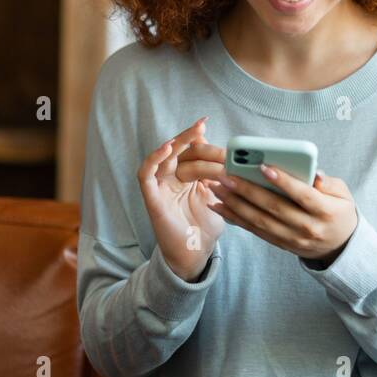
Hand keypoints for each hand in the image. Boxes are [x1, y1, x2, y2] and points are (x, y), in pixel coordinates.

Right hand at [136, 117, 225, 281]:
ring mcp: (160, 187)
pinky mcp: (152, 199)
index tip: (205, 123)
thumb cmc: (206, 226)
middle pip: (176, 151)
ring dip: (175, 144)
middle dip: (189, 138)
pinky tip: (166, 149)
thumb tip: (231, 152)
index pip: (188, 151)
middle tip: (201, 126)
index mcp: (185, 176)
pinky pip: (145, 175)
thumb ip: (220, 175)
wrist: (195, 254)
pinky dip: (153, 160)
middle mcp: (170, 178)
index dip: (195, 137)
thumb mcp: (219, 195)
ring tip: (188, 134)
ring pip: (162, 158)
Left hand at [206, 165, 358, 266]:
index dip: (284, 181)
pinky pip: (255, 231)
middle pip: (274, 208)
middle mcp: (307, 227)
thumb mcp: (344, 195)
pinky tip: (220, 207)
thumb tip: (313, 173)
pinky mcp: (281, 244)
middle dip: (247, 190)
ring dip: (235, 204)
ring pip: (260, 221)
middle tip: (227, 175)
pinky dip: (236, 219)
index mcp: (325, 211)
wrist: (340, 247)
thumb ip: (329, 183)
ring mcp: (292, 239)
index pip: (303, 195)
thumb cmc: (339, 212)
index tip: (264, 166)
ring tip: (217, 188)